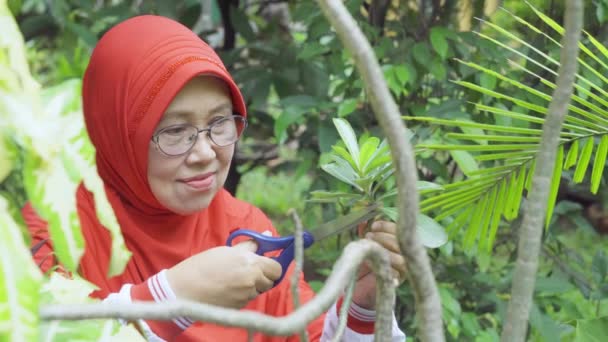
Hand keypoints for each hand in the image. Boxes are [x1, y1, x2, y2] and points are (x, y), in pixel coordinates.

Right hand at [166, 240, 281, 308]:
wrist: (184, 289)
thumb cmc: (203, 265)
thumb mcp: (227, 250)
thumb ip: (250, 245)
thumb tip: (268, 234)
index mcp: (251, 264)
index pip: (277, 268)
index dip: (273, 265)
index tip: (267, 262)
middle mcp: (252, 281)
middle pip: (271, 281)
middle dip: (264, 276)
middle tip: (251, 270)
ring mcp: (245, 296)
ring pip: (259, 290)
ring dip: (253, 285)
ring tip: (234, 278)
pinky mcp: (238, 307)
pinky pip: (247, 298)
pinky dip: (242, 293)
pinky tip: (227, 287)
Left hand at [352, 221, 406, 309]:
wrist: (365, 283)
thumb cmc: (369, 258)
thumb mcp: (369, 243)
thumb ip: (369, 232)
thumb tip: (363, 220)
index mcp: (403, 243)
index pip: (401, 232)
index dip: (387, 227)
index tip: (373, 225)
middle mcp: (407, 256)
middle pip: (401, 245)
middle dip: (383, 238)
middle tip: (368, 236)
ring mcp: (404, 269)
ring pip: (400, 260)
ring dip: (383, 252)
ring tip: (368, 247)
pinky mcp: (398, 281)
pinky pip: (394, 275)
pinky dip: (381, 267)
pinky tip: (369, 262)